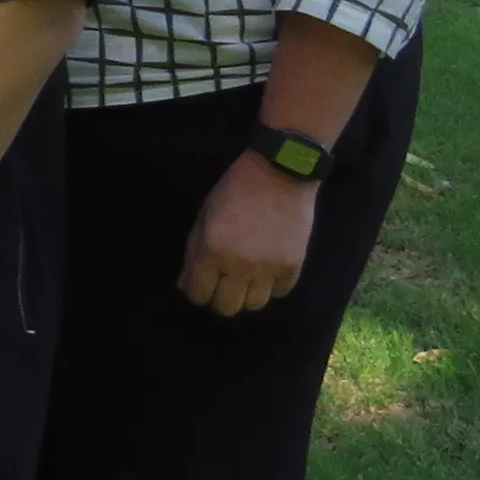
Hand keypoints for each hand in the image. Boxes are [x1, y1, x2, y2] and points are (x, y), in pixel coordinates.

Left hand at [180, 154, 319, 316]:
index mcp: (212, 250)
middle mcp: (239, 266)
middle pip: (226, 307)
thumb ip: (194, 252)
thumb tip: (186, 284)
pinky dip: (271, 286)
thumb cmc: (235, 189)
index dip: (196, 292)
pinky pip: (279, 292)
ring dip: (246, 294)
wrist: (280, 171)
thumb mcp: (204, 215)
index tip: (200, 284)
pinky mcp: (293, 266)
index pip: (198, 294)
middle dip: (219, 298)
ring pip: (254, 305)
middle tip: (222, 284)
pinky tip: (267, 271)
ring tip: (245, 278)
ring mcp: (269, 269)